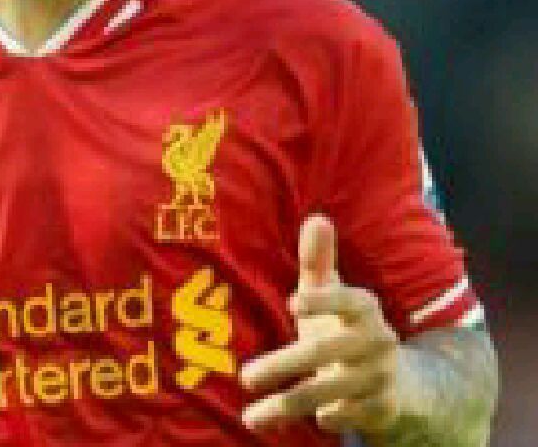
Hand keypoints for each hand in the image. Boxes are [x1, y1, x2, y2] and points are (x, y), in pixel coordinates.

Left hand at [240, 215, 401, 434]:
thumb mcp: (331, 293)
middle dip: (282, 365)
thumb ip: (318, 260)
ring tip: (251, 417)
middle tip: (244, 376)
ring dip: (288, 405)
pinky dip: (332, 418)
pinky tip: (310, 422)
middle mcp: (375, 339)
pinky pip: (350, 416)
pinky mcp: (382, 408)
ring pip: (328, 391)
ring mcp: (379, 375)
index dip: (322, 300)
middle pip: (323, 353)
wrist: (396, 378)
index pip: (344, 300)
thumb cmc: (343, 325)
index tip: (293, 302)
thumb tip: (316, 218)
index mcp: (362, 306)